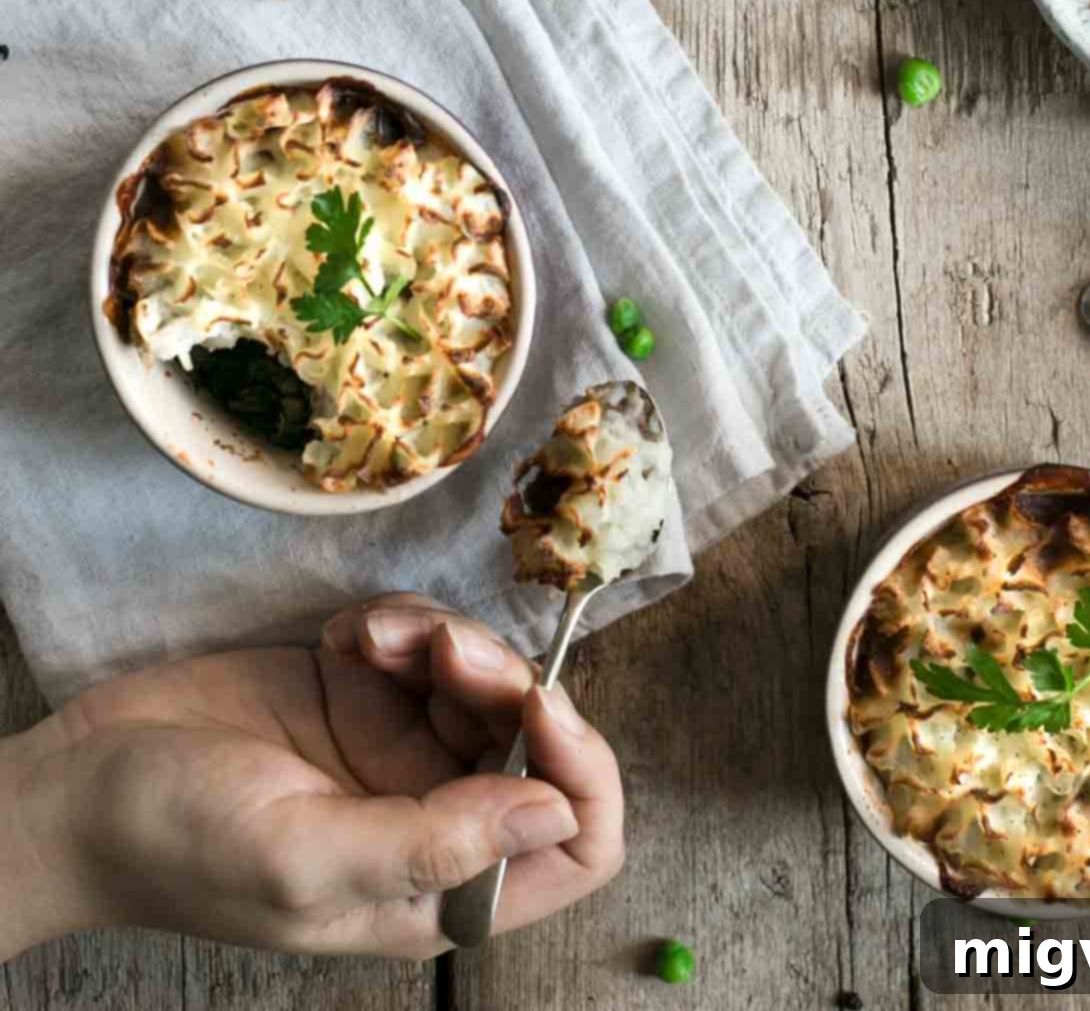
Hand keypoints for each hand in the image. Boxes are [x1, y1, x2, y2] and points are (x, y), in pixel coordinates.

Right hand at [1, 594, 623, 959]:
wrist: (82, 784)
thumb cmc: (178, 844)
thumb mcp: (304, 858)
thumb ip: (433, 843)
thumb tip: (553, 810)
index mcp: (440, 891)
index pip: (576, 844)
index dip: (582, 771)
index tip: (536, 704)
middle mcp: (437, 817)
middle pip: (539, 736)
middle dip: (503, 679)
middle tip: (435, 649)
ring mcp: (401, 749)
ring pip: (488, 677)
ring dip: (447, 639)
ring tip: (372, 636)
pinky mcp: (365, 691)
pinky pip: (429, 641)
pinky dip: (401, 622)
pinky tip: (344, 634)